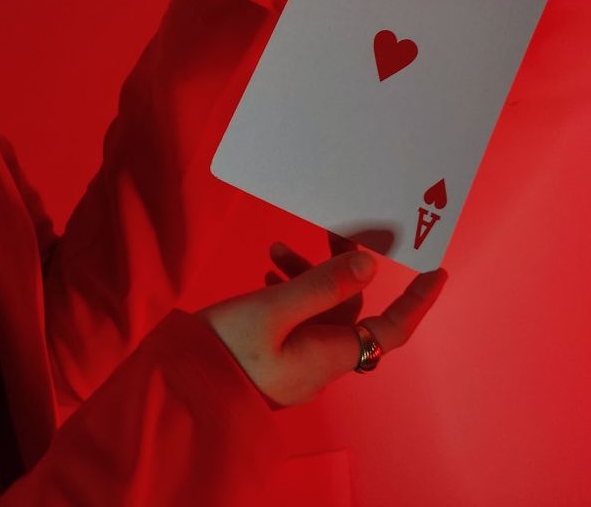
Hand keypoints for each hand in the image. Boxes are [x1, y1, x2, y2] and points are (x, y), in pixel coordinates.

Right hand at [195, 244, 446, 407]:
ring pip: (320, 309)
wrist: (184, 388)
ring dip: (306, 276)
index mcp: (330, 352)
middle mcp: (322, 359)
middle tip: (329, 231)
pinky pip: (299, 319)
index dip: (417, 302)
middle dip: (341, 267)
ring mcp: (300, 360)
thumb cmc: (228, 349)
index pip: (391, 329)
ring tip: (275, 251)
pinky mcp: (280, 356)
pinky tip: (270, 275)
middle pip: (349, 308)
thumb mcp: (273, 311)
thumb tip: (368, 267)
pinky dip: (292, 292)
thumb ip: (320, 286)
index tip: (436, 272)